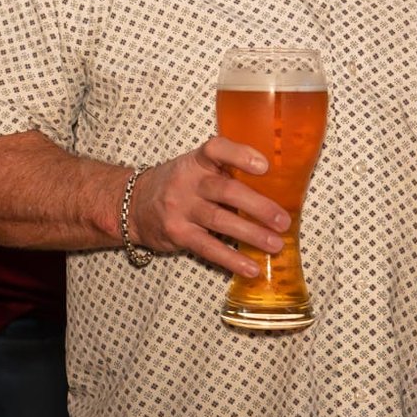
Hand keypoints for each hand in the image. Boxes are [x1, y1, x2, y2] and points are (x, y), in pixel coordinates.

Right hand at [129, 135, 289, 277]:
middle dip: (258, 206)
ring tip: (276, 244)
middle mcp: (188, 181)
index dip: (240, 155)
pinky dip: (231, 259)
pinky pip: (208, 248)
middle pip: (226, 190)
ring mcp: (181, 208)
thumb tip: (275, 191)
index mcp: (197, 161)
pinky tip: (251, 268)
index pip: (217, 149)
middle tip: (283, 220)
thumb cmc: (177, 185)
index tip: (265, 166)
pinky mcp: (178, 233)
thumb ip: (225, 173)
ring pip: (220, 220)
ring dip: (251, 234)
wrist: (133, 204)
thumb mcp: (195, 168)